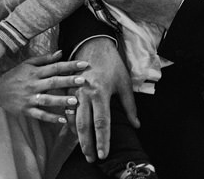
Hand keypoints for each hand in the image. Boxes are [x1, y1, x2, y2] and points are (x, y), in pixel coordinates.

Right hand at [0, 50, 87, 123]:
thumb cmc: (15, 75)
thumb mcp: (28, 64)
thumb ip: (45, 59)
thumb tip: (61, 52)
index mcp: (35, 72)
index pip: (55, 67)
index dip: (70, 65)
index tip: (84, 65)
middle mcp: (33, 84)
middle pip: (53, 82)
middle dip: (68, 81)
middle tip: (83, 81)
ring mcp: (29, 98)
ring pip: (47, 100)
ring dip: (61, 101)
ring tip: (74, 101)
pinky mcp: (26, 110)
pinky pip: (40, 115)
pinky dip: (51, 118)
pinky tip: (63, 120)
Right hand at [66, 37, 137, 162]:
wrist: (94, 44)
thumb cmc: (112, 64)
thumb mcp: (124, 83)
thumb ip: (130, 106)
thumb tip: (136, 125)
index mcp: (100, 93)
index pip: (102, 123)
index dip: (103, 140)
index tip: (104, 154)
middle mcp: (85, 95)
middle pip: (85, 126)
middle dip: (88, 144)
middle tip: (92, 159)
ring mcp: (75, 93)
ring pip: (74, 121)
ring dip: (79, 138)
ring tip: (85, 151)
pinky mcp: (69, 91)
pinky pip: (68, 112)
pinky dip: (71, 125)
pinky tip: (75, 134)